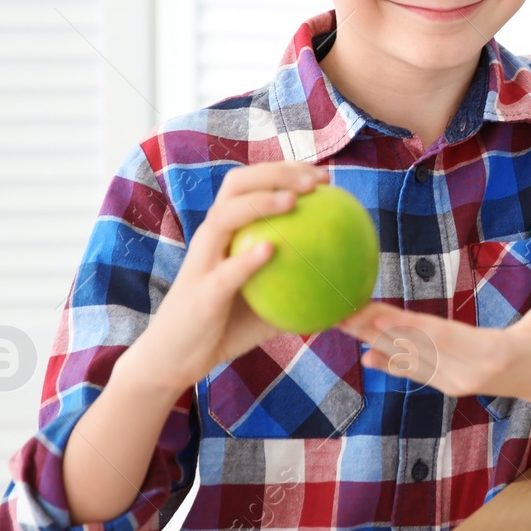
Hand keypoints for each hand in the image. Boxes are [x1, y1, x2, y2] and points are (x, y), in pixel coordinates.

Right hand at [125, 161, 327, 392]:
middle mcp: (212, 237)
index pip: (253, 184)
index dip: (287, 171)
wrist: (176, 359)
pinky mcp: (200, 293)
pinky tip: (272, 251)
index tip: (324, 178)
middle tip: (314, 183)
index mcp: (227, 232)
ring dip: (259, 203)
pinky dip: (247, 259)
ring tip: (292, 202)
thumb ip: (300, 286)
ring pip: (224, 217)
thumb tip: (353, 290)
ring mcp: (202, 262)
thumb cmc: (226, 326)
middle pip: (236, 184)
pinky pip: (225, 271)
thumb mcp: (271, 302)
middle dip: (275, 173)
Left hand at [343, 284, 530, 403]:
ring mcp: (458, 382)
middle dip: (375, 330)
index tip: (374, 312)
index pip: (441, 336)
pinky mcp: (452, 384)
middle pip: (415, 348)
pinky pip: (416, 372)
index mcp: (491, 354)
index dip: (406, 325)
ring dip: (374, 342)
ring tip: (342, 325)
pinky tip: (366, 355)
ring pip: (409, 359)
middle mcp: (467, 374)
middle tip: (340, 312)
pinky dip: (391, 362)